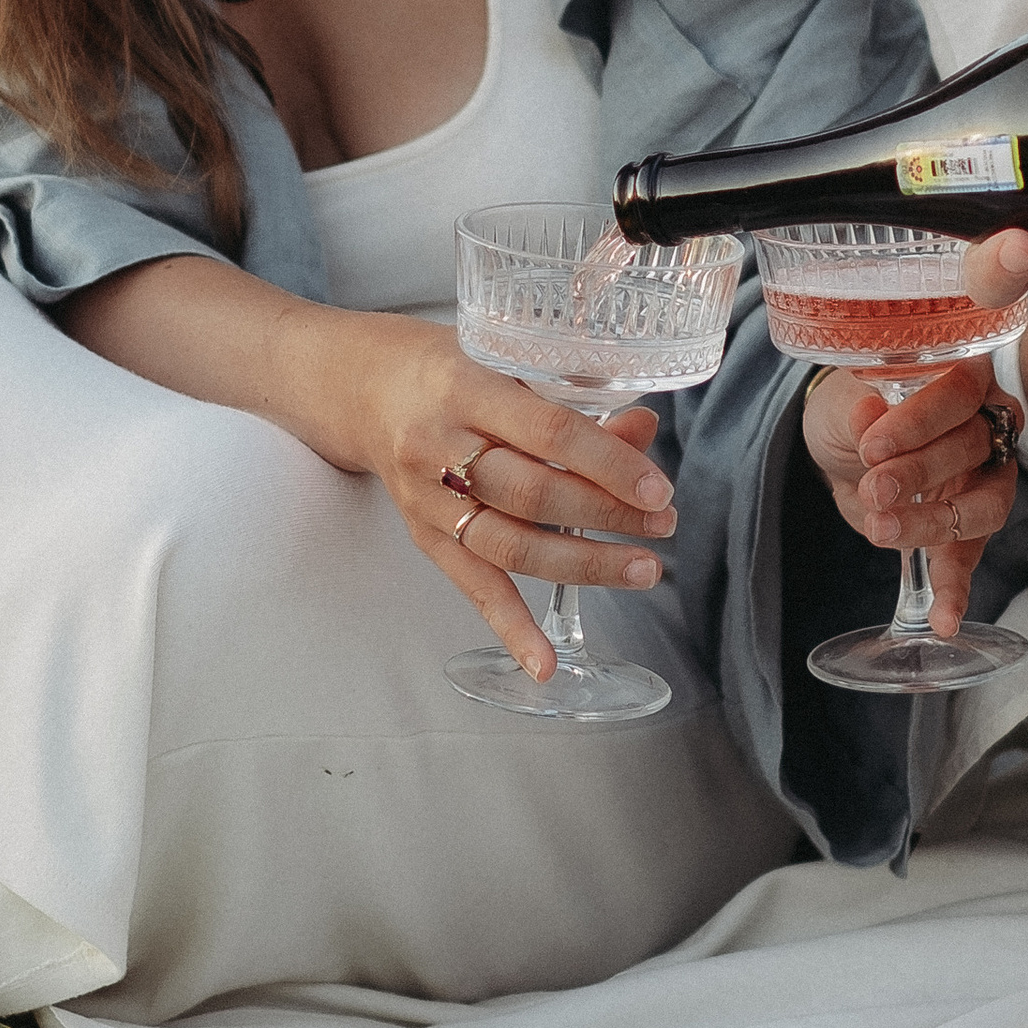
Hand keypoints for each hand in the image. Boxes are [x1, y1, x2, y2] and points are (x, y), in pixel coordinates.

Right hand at [309, 315, 681, 685]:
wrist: (363, 389)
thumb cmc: (445, 369)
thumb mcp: (504, 363)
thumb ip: (572, 398)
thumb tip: (641, 429)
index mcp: (463, 386)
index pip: (547, 432)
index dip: (608, 464)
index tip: (657, 487)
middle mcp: (438, 445)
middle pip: (532, 493)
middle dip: (608, 514)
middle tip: (664, 522)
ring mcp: (428, 498)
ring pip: (511, 545)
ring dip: (584, 565)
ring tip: (642, 569)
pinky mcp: (424, 536)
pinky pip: (473, 588)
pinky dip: (511, 628)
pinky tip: (545, 664)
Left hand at [799, 351, 1018, 636]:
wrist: (843, 448)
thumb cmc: (851, 410)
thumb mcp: (843, 403)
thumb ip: (860, 412)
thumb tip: (868, 415)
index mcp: (961, 377)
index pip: (959, 393)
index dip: (921, 421)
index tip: (873, 444)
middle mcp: (986, 425)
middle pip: (972, 448)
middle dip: (919, 472)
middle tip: (875, 487)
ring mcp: (985, 479)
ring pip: (983, 506)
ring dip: (933, 524)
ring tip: (883, 531)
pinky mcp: (969, 527)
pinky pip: (970, 558)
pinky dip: (956, 590)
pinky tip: (944, 619)